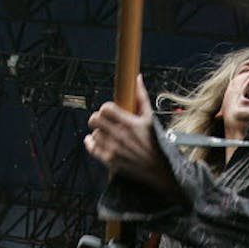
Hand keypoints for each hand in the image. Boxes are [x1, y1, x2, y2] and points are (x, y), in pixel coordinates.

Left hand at [83, 75, 175, 192]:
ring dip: (98, 132)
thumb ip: (141, 98)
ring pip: (94, 133)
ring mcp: (114, 149)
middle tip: (102, 120)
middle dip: (97, 118)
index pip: (106, 108)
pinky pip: (92, 148)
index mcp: (130, 124)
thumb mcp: (150, 119)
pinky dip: (91, 143)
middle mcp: (121, 136)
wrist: (158, 169)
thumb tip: (137, 78)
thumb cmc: (154, 142)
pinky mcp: (110, 160)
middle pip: (95, 120)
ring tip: (106, 133)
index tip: (109, 111)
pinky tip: (94, 140)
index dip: (105, 108)